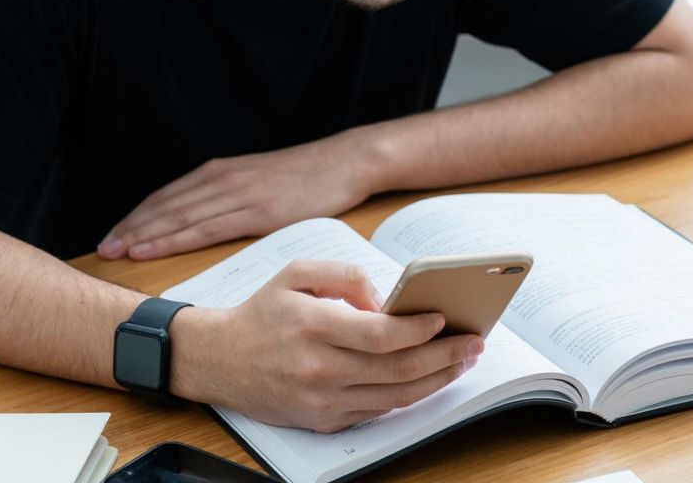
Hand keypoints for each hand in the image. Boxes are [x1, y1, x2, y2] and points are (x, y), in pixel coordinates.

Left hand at [99, 132, 383, 259]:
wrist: (345, 162)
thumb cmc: (308, 178)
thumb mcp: (261, 184)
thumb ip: (232, 201)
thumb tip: (208, 225)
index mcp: (221, 173)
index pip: (168, 198)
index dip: (138, 217)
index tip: (113, 236)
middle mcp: (222, 180)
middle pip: (165, 206)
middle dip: (130, 227)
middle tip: (101, 249)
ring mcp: (237, 194)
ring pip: (178, 217)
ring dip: (142, 234)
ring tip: (114, 251)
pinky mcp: (257, 210)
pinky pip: (204, 227)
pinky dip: (172, 238)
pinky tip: (150, 247)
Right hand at [174, 260, 482, 431]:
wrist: (219, 359)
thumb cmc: (262, 312)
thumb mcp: (296, 273)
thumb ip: (345, 275)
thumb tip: (386, 299)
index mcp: (313, 326)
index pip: (381, 336)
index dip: (419, 330)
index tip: (443, 318)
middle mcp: (319, 368)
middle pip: (398, 369)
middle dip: (444, 356)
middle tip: (473, 342)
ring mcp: (322, 400)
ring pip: (394, 395)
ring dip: (436, 380)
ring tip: (461, 361)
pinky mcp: (323, 419)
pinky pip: (377, 410)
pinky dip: (409, 396)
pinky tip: (428, 379)